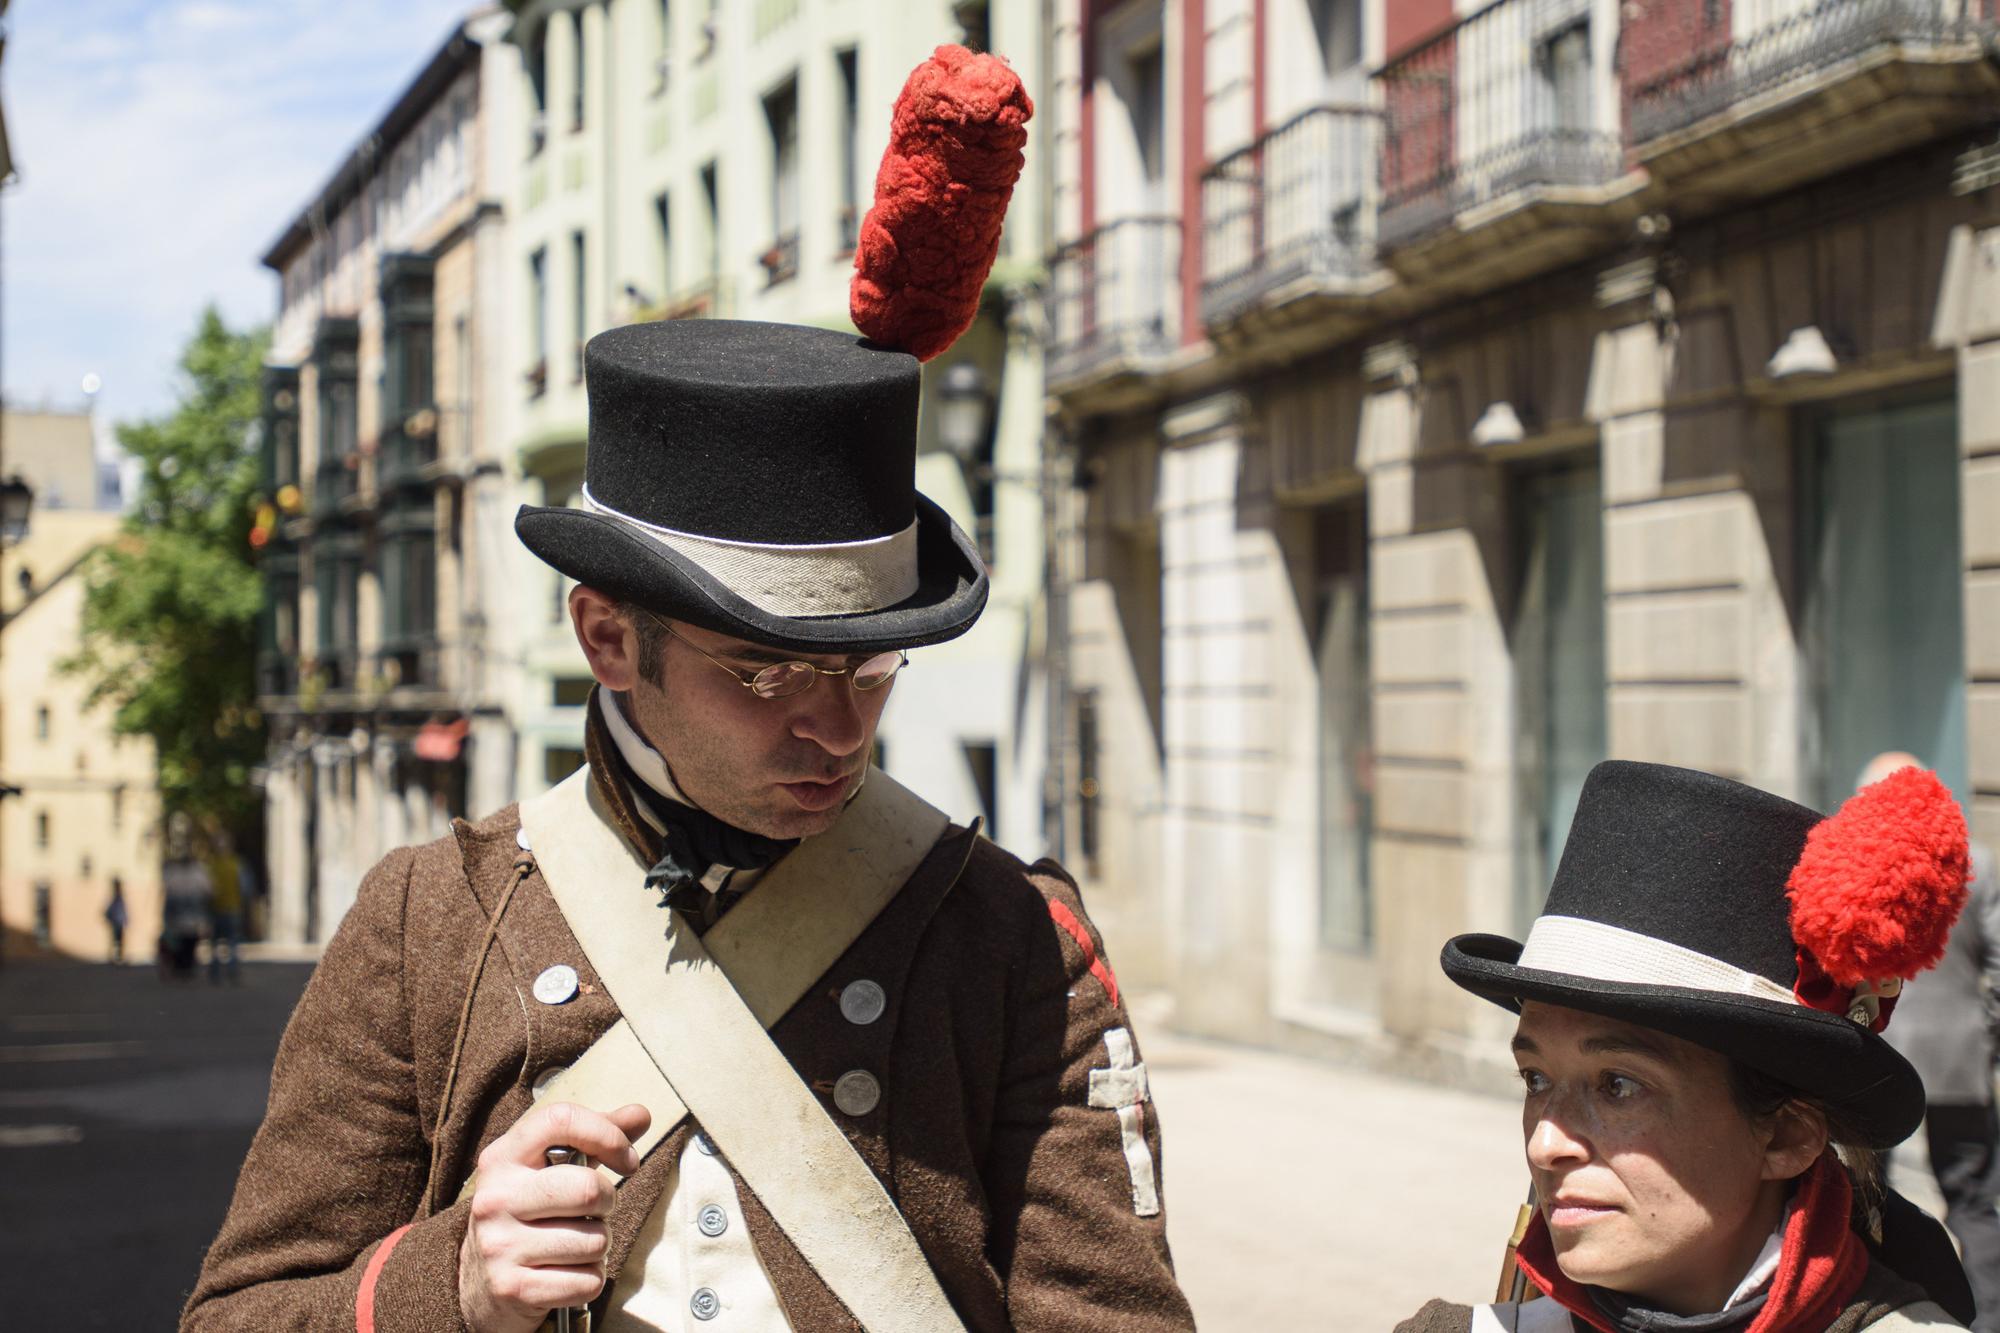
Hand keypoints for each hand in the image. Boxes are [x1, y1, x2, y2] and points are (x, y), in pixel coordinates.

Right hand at [457, 1101, 651, 1332]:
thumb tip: (641, 1114)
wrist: (478, 1283)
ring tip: (574, 1243)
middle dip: (607, 1202)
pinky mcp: (512, 1288)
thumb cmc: (529, 1213)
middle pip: (588, 1190)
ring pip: (594, 1241)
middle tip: (595, 1211)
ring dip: (599, 1245)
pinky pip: (587, 1281)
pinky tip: (567, 1272)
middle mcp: (495, 1198)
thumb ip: (594, 1138)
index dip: (607, 1134)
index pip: (561, 1120)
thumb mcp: (548, 1168)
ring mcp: (499, 1245)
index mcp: (502, 1158)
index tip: (627, 1159)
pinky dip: (590, 1279)